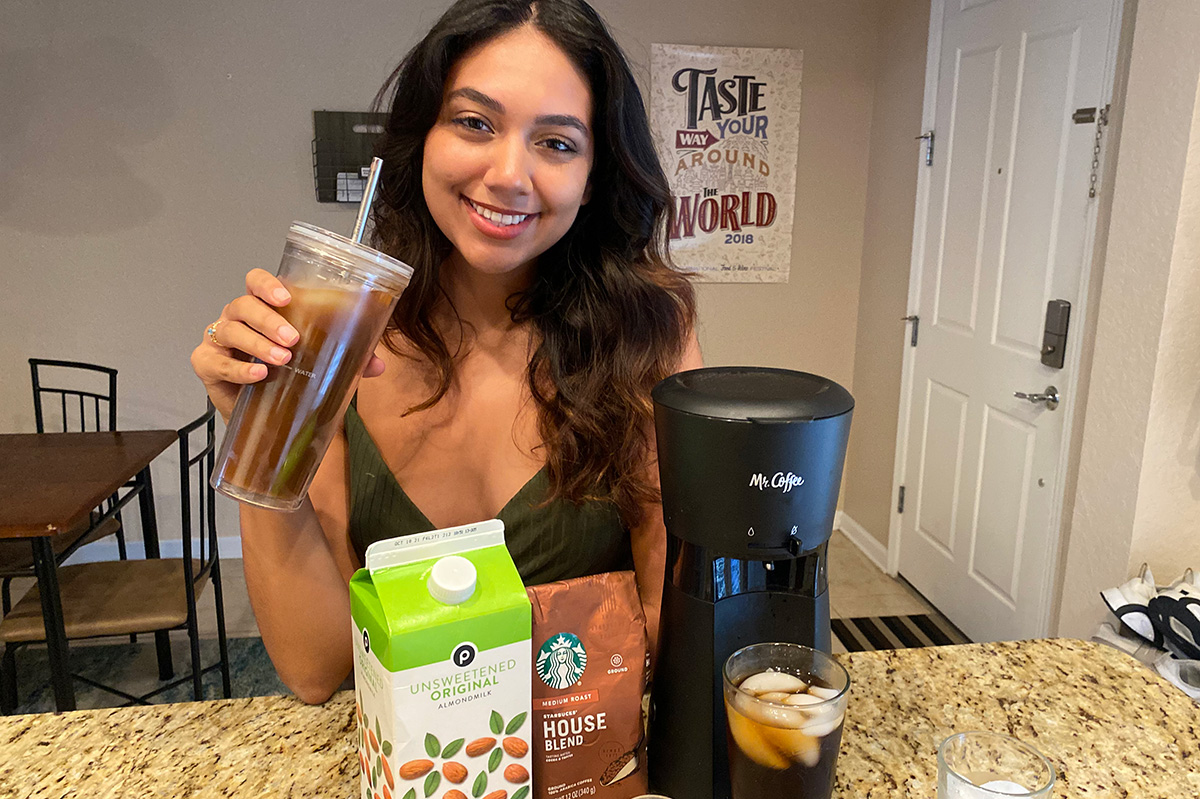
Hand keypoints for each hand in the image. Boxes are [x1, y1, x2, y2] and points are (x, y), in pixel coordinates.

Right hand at [190, 268, 385, 420]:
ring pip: (230, 329)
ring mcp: (218, 340)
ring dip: (257, 344)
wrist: (262, 414)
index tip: (286, 297)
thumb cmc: (286, 377)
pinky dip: (238, 368)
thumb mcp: (319, 364)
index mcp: (262, 309)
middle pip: (242, 305)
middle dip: (268, 319)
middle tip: (293, 339)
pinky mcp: (207, 365)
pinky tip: (258, 375)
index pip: (255, 281)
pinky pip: (215, 361)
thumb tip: (378, 363)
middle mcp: (236, 318)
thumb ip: (348, 359)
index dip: (266, 284)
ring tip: (282, 360)